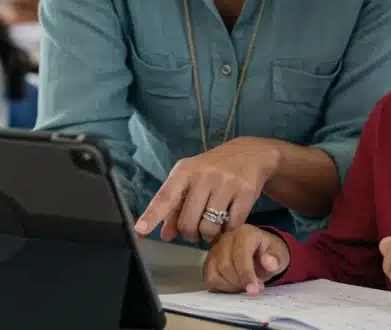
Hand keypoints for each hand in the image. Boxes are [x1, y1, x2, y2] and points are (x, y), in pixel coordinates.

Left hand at [133, 137, 280, 243]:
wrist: (250, 154)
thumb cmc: (213, 170)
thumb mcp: (191, 180)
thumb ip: (175, 207)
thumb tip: (164, 235)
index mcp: (185, 171)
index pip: (165, 197)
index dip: (152, 215)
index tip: (140, 230)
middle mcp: (204, 175)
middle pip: (188, 222)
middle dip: (189, 234)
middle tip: (194, 232)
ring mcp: (226, 183)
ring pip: (209, 227)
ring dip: (209, 235)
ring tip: (211, 227)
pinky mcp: (245, 192)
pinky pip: (231, 226)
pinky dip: (227, 230)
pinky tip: (227, 221)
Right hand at [203, 225, 290, 294]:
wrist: (261, 253)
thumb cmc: (270, 253)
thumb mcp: (280, 255)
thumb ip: (275, 259)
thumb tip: (269, 263)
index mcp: (245, 233)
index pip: (240, 254)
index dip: (246, 274)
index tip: (254, 290)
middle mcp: (226, 238)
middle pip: (225, 265)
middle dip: (240, 282)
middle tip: (254, 289)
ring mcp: (215, 249)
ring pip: (214, 273)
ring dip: (231, 286)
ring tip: (245, 286)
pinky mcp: (209, 261)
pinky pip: (209, 278)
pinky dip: (221, 287)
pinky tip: (234, 286)